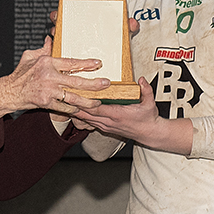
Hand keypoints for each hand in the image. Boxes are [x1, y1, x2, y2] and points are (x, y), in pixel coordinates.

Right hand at [0, 35, 109, 121]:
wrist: (10, 92)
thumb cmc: (20, 74)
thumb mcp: (30, 57)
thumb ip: (43, 49)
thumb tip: (50, 39)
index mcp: (47, 63)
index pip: (71, 63)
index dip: (86, 64)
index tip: (97, 64)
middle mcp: (49, 77)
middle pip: (76, 81)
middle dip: (93, 84)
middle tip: (105, 84)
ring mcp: (48, 91)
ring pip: (73, 97)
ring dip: (87, 101)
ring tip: (98, 101)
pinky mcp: (46, 102)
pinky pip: (64, 107)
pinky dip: (73, 109)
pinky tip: (81, 109)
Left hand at [70, 76, 192, 154]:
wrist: (149, 133)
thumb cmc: (148, 119)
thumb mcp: (150, 103)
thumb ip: (146, 90)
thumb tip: (141, 80)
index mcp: (117, 115)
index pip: (97, 109)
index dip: (84, 103)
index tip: (75, 96)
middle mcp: (109, 121)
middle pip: (86, 114)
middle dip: (74, 106)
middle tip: (63, 97)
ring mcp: (105, 126)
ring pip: (86, 119)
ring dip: (75, 111)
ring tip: (64, 102)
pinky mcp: (105, 127)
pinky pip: (89, 122)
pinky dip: (81, 116)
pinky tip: (73, 111)